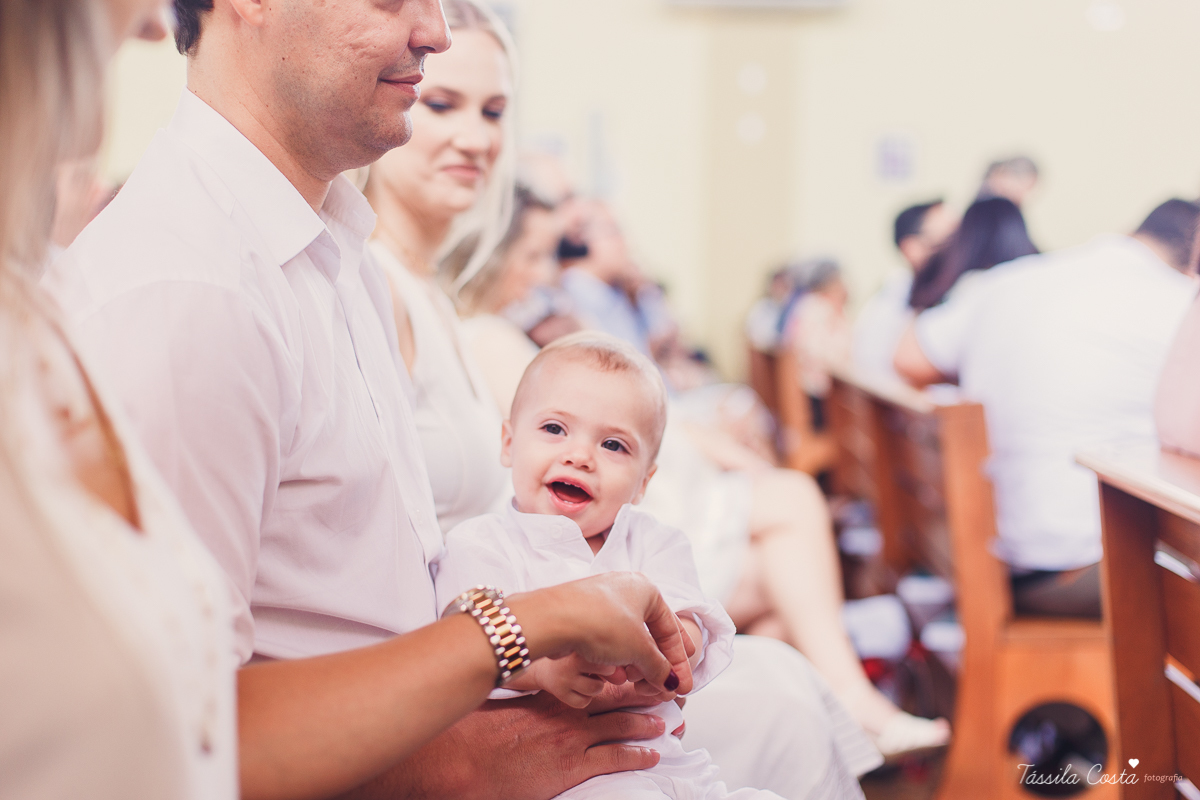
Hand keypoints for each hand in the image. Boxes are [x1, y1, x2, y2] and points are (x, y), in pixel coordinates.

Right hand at [339, 689, 666, 799]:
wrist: (467, 757)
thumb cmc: (478, 733)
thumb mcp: (504, 706)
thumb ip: (523, 698)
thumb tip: (526, 694)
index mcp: (551, 696)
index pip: (594, 683)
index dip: (620, 679)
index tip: (637, 674)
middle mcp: (567, 713)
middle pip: (615, 700)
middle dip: (643, 697)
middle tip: (667, 694)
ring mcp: (572, 739)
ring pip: (621, 726)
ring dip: (647, 724)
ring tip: (668, 722)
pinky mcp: (572, 765)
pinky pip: (613, 758)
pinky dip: (636, 755)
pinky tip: (652, 754)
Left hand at [510, 573, 694, 696]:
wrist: (552, 619)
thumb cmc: (599, 624)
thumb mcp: (639, 650)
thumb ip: (659, 668)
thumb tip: (670, 682)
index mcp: (646, 589)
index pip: (671, 629)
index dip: (679, 662)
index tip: (683, 686)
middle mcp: (625, 590)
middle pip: (650, 635)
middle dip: (656, 665)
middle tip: (660, 688)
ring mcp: (602, 601)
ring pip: (628, 640)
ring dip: (635, 665)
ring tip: (632, 682)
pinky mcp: (583, 615)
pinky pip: (608, 640)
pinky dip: (616, 659)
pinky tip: (614, 675)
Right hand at [529, 654, 619, 708]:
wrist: (542, 668)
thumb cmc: (574, 658)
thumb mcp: (589, 653)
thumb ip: (610, 661)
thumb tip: (624, 678)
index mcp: (580, 644)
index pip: (610, 653)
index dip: (612, 657)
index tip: (605, 656)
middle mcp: (571, 660)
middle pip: (608, 670)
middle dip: (606, 672)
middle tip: (595, 668)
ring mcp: (564, 677)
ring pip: (597, 688)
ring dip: (596, 686)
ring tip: (585, 678)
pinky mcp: (559, 693)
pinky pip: (584, 702)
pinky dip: (584, 698)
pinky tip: (576, 689)